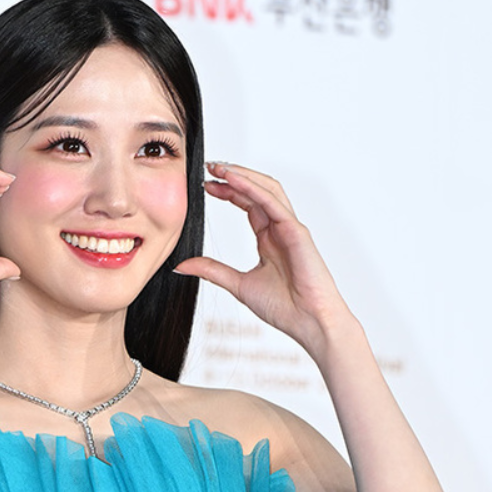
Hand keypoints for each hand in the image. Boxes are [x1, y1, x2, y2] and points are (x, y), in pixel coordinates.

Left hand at [175, 162, 350, 351]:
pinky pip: (273, 203)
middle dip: (233, 176)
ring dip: (243, 175)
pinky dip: (253, 188)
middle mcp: (280, 229)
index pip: (247, 204)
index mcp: (268, 239)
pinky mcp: (296, 232)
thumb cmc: (284, 307)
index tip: (204, 185)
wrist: (310, 323)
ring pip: (267, 189)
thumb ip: (211, 270)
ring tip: (219, 167)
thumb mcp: (237, 285)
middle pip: (256, 191)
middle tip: (208, 168)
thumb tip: (182, 265)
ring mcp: (290, 228)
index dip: (227, 191)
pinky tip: (234, 180)